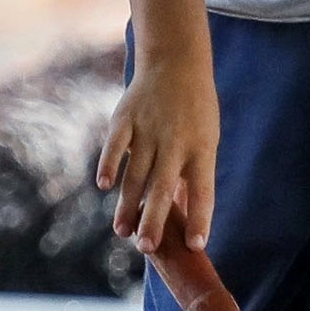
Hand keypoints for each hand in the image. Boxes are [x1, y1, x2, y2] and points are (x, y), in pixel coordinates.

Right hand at [99, 39, 219, 254]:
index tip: (197, 246)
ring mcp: (149, 130)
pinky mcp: (125, 118)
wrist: (176, 62)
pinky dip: (110, 164)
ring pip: (136, 174)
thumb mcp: (204, 141)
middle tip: (145, 247)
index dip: (201, 219)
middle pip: (163, 188)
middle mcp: (176, 143)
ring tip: (121, 232)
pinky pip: (116, 145)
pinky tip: (104, 186)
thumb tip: (181, 218)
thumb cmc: (194, 111)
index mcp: (202, 150)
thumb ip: (190, 176)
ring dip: (127, 205)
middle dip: (154, 220)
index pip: (203, 191)